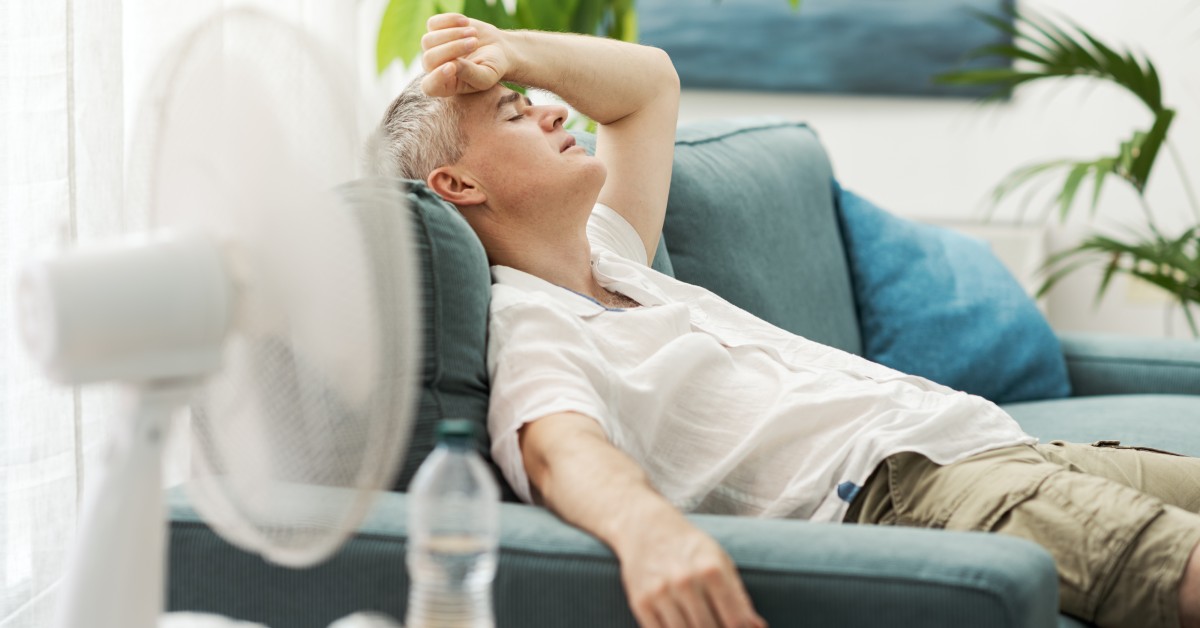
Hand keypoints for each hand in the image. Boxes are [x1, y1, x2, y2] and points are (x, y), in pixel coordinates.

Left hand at [420, 13, 510, 96]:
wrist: (497, 48)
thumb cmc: (493, 67)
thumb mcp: (487, 76)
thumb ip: (470, 74)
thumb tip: (451, 65)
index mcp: (446, 86)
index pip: (430, 87)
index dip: (437, 77)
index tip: (452, 67)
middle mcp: (434, 69)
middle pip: (429, 59)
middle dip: (452, 49)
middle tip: (474, 43)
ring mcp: (432, 49)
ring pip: (428, 40)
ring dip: (453, 34)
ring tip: (474, 33)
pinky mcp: (435, 30)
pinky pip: (433, 23)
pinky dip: (450, 21)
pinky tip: (466, 22)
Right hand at [619, 518, 766, 627]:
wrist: (646, 528)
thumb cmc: (690, 548)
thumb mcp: (721, 563)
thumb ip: (739, 597)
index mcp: (711, 569)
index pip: (735, 620)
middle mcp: (685, 581)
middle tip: (718, 625)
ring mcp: (660, 592)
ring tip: (700, 624)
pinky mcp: (641, 602)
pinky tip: (681, 624)